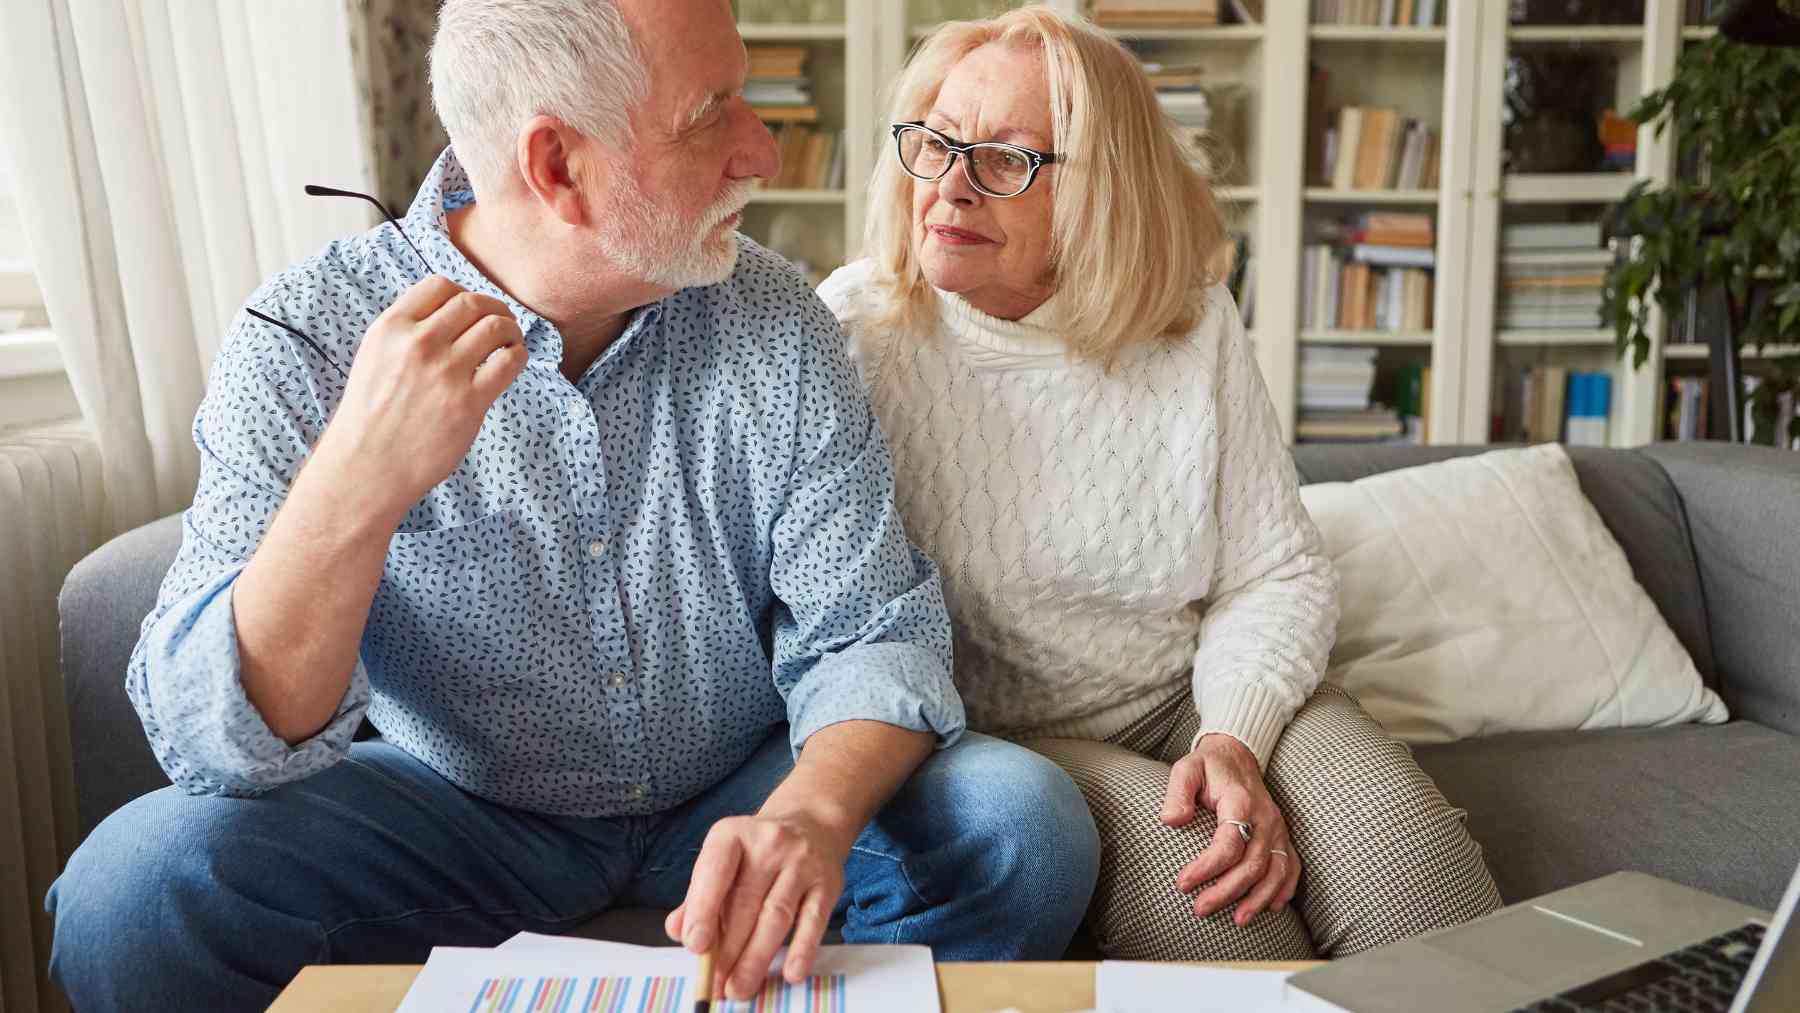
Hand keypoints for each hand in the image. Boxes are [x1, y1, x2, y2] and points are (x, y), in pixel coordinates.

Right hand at [315, 275, 526, 520]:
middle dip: (493, 308)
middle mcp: (418, 343)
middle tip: (500, 322)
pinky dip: (518, 355)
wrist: (366, 466)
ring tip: (510, 342)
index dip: (463, 293)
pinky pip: (509, 361)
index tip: (470, 310)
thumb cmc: (371, 416)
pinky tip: (512, 362)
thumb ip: (405, 332)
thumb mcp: (374, 357)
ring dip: (510, 330)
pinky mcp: (469, 401)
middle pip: (472, 303)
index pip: (439, 285)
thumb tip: (448, 314)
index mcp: (391, 328)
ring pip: (496, 327)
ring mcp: (445, 372)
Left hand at [664, 812, 849, 1000]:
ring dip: (756, 957)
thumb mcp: (723, 860)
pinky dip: (802, 949)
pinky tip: (790, 972)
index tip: (696, 946)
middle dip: (728, 949)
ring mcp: (802, 862)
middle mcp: (770, 843)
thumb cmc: (756, 851)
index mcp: (733, 834)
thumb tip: (679, 931)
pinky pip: (814, 920)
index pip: (716, 871)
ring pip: (776, 915)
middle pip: (746, 902)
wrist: (810, 822)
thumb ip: (698, 895)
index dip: (703, 910)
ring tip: (740, 987)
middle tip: (716, 983)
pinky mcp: (827, 883)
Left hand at [1163, 733, 1300, 925]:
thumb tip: (1171, 821)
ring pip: (1276, 870)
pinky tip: (1271, 907)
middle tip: (1200, 909)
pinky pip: (1291, 865)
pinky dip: (1285, 888)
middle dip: (1227, 892)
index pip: (1228, 843)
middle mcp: (1264, 817)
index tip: (1182, 884)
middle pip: (1252, 864)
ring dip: (1258, 898)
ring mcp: (1277, 827)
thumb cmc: (1208, 766)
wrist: (1237, 755)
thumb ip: (1177, 792)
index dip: (1206, 868)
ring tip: (1238, 920)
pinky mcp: (1282, 834)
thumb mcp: (1186, 768)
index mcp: (1240, 801)